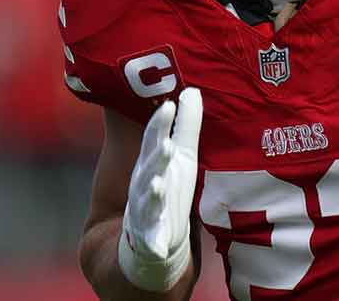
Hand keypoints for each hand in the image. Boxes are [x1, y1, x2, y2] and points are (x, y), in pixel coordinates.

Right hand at [117, 87, 202, 290]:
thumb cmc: (169, 187)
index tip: (167, 105)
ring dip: (152, 193)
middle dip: (157, 157)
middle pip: (149, 167)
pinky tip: (159, 247)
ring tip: (159, 184)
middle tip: (167, 145)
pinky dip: (153, 243)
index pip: (153, 140)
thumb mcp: (182, 156)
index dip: (159, 124)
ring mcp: (144, 212)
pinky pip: (150, 242)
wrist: (150, 240)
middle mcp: (145, 184)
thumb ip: (185, 125)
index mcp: (152, 163)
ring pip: (147, 201)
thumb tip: (193, 90)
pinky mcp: (149, 240)